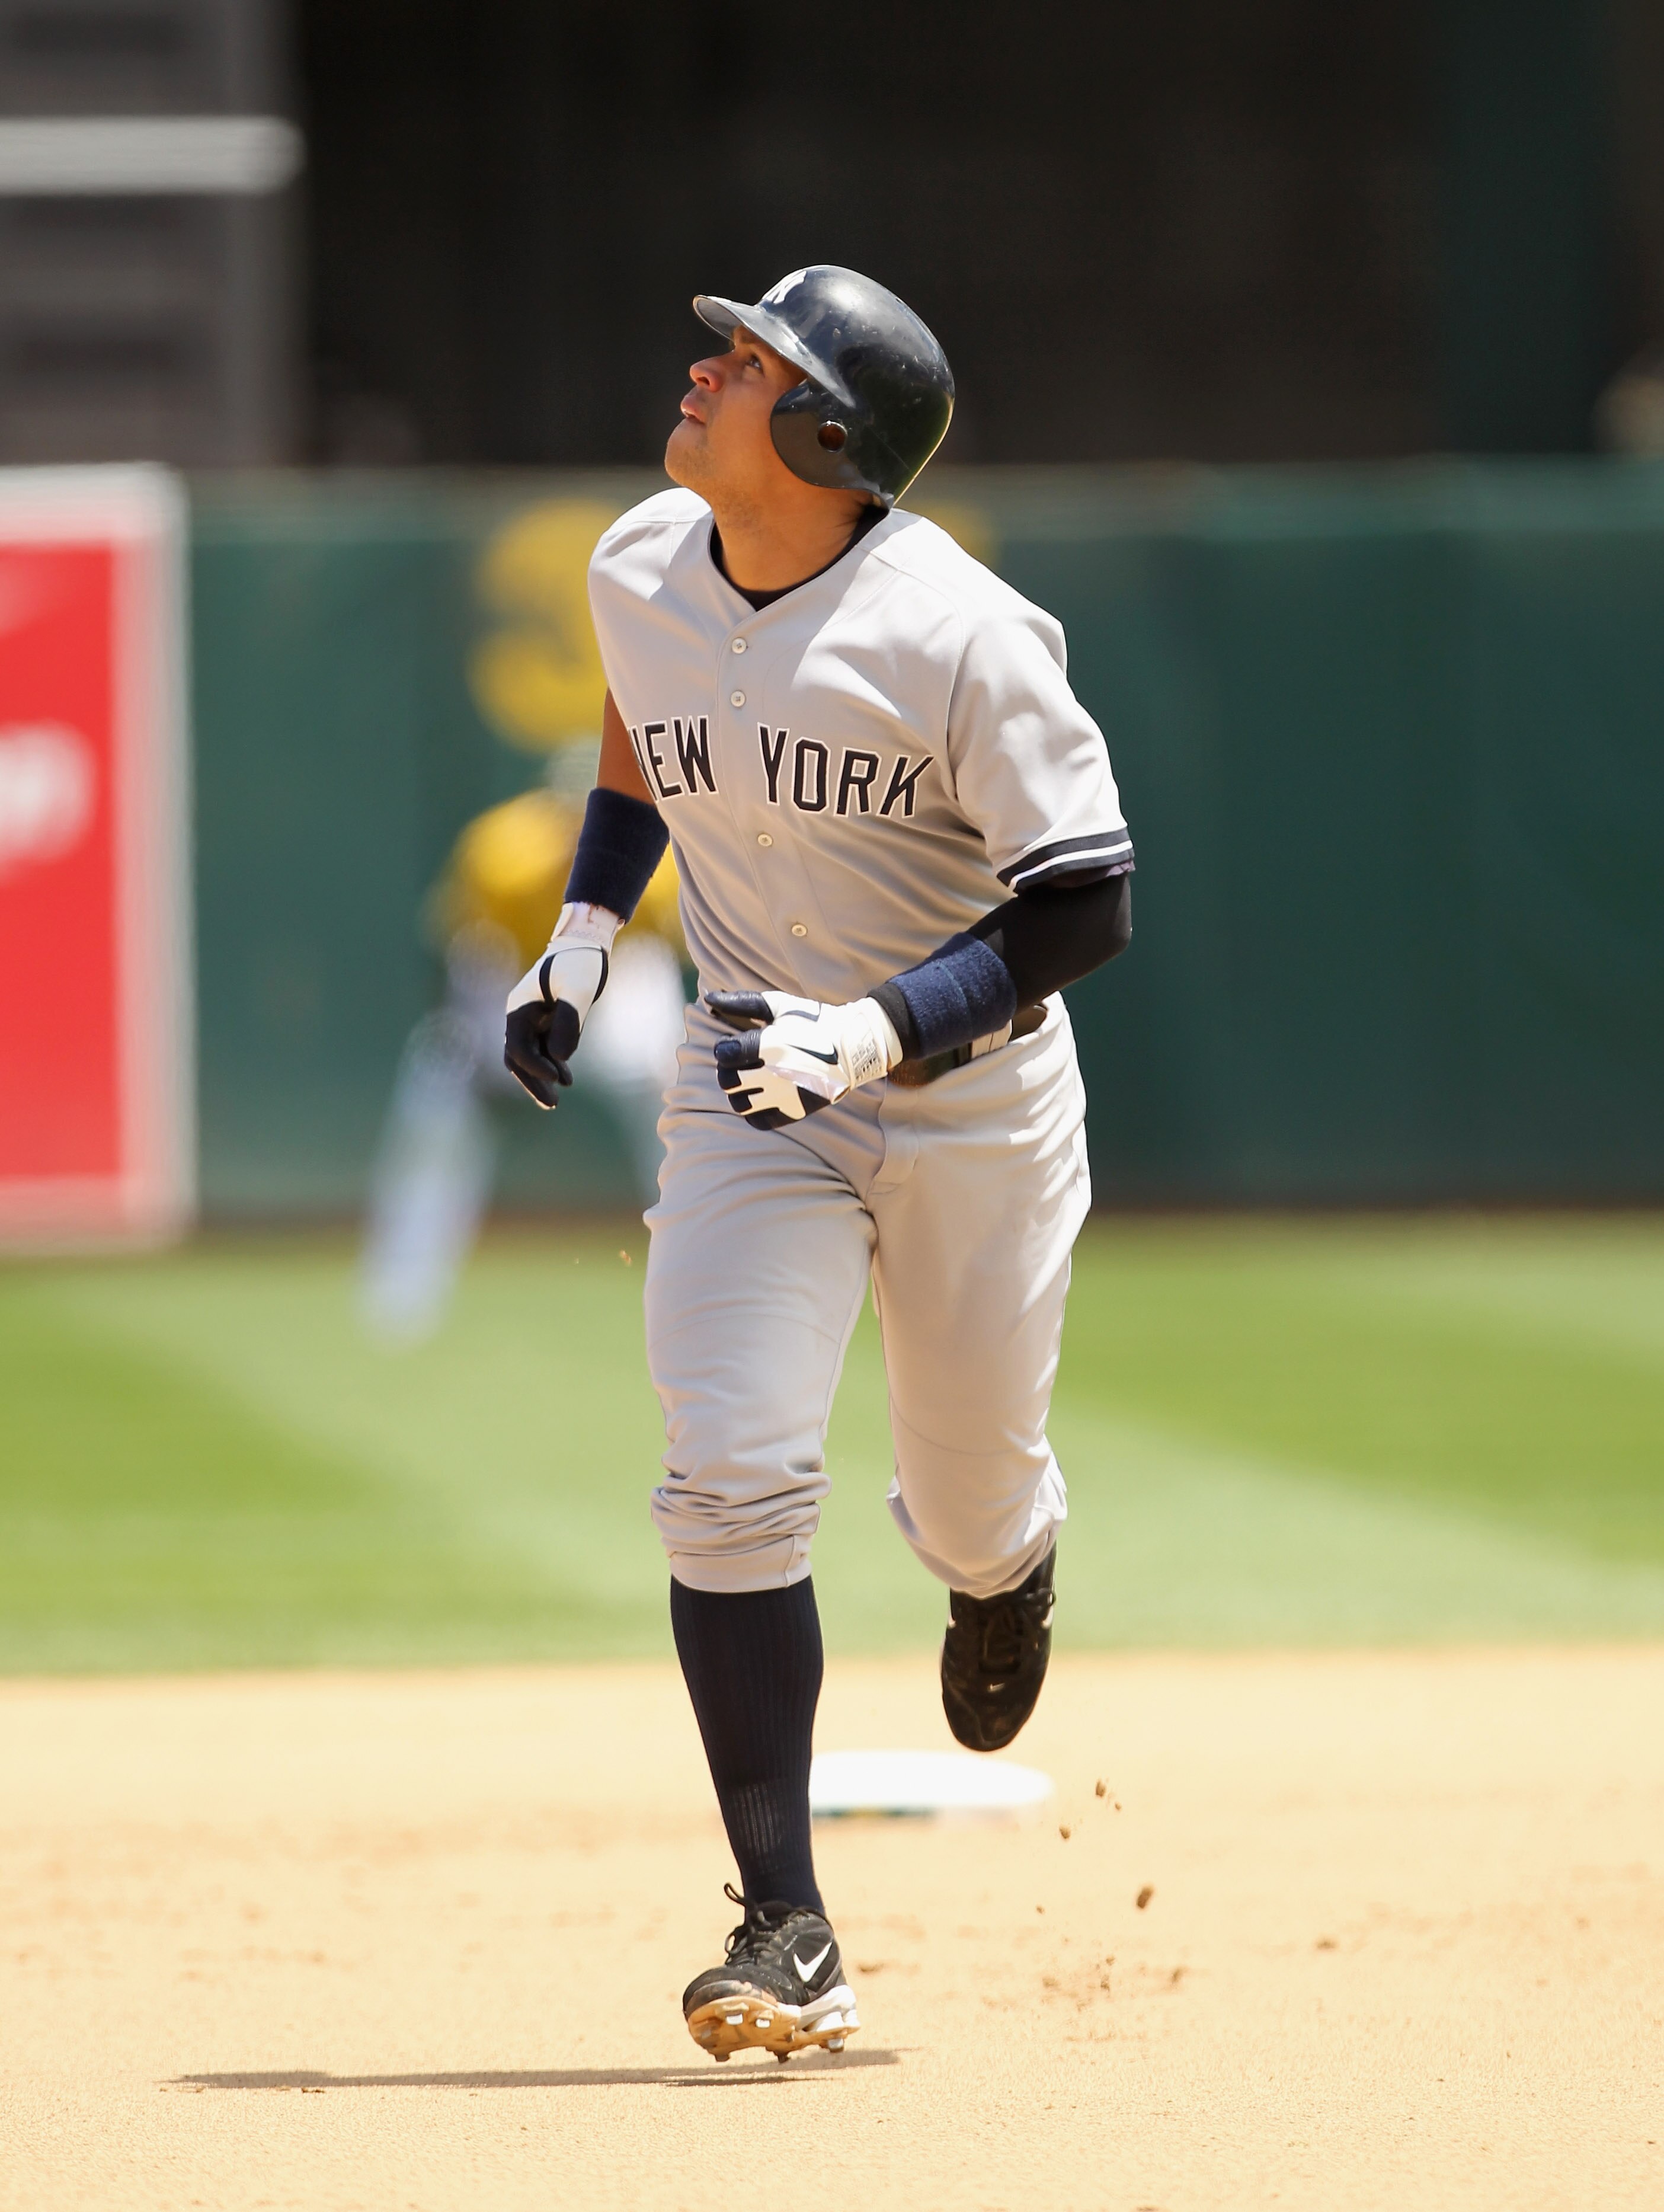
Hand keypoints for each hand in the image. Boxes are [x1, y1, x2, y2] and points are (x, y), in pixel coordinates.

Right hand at [503, 905, 616, 1107]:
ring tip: (555, 1101)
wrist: (587, 945)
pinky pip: (544, 1051)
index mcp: (519, 1008)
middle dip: (532, 1082)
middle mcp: (521, 1016)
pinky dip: (552, 1066)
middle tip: (551, 1104)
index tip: (557, 1079)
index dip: (534, 1067)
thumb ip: (570, 1020)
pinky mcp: (548, 1022)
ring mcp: (533, 1020)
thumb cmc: (580, 963)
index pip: (518, 1048)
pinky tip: (567, 1080)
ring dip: (540, 1079)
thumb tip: (560, 1056)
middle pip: (518, 1058)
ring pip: (530, 1058)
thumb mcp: (578, 989)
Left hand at [708, 990, 901, 1129]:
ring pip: (739, 1104)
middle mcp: (776, 1073)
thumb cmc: (812, 1020)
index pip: (724, 1053)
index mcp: (770, 1044)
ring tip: (750, 1082)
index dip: (724, 1048)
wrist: (854, 1045)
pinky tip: (762, 1097)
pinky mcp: (795, 1111)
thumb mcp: (778, 1005)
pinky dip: (754, 1111)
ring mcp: (786, 1095)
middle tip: (740, 1063)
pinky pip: (758, 1121)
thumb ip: (741, 1003)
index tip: (733, 1044)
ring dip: (738, 1092)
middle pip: (727, 1080)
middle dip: (728, 1070)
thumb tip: (708, 999)